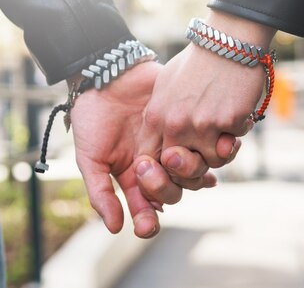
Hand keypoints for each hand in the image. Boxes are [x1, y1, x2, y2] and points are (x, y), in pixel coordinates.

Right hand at [71, 61, 215, 237]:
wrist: (107, 76)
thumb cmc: (92, 117)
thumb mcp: (89, 158)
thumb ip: (100, 192)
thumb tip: (116, 228)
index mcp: (133, 176)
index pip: (145, 207)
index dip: (147, 221)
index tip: (145, 226)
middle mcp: (157, 164)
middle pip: (173, 191)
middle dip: (166, 189)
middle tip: (150, 169)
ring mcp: (173, 144)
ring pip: (193, 172)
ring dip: (194, 176)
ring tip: (190, 169)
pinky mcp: (187, 124)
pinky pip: (206, 145)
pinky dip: (213, 154)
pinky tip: (213, 158)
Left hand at [138, 10, 275, 183]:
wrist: (227, 41)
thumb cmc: (197, 62)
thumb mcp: (166, 86)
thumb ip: (160, 117)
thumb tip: (161, 145)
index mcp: (156, 116)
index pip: (148, 159)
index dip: (162, 168)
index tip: (177, 161)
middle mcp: (175, 125)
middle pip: (180, 169)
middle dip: (195, 165)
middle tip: (206, 147)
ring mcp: (202, 126)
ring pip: (212, 161)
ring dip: (221, 148)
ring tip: (224, 125)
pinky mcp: (228, 123)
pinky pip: (233, 144)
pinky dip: (237, 132)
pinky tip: (238, 112)